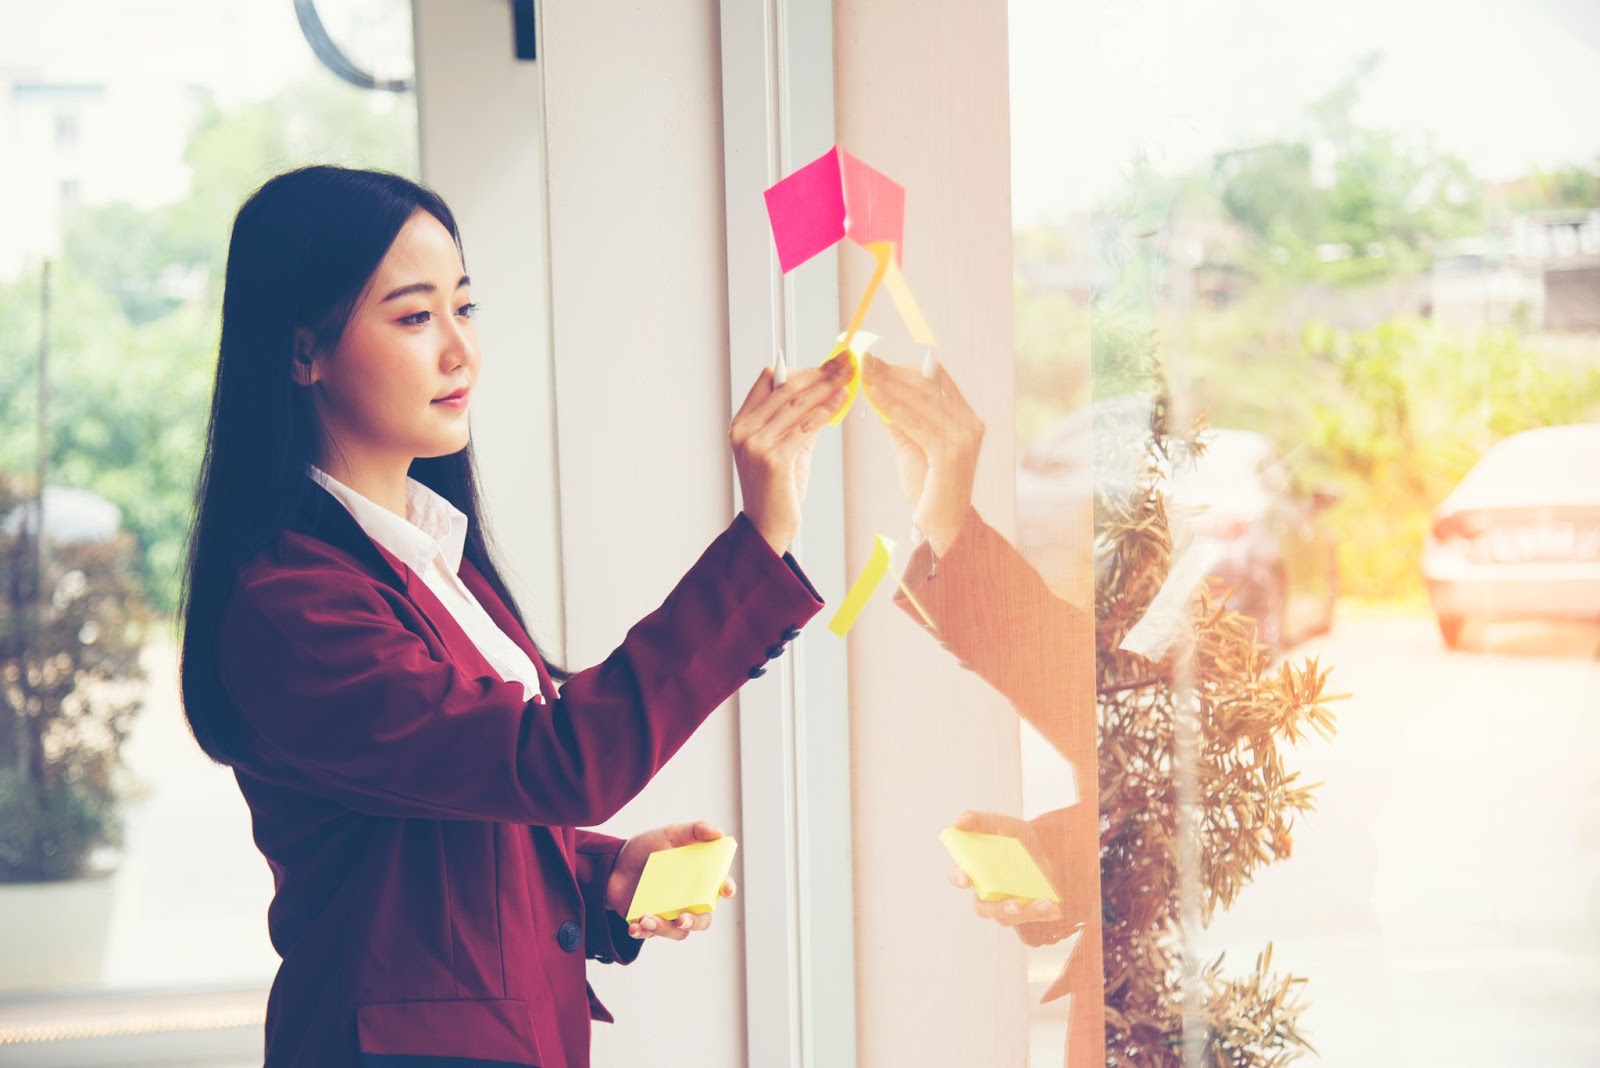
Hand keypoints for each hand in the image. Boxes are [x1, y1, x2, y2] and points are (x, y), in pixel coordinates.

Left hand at [606, 820, 737, 941]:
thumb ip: (694, 830)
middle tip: (681, 919)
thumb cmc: (646, 849)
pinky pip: (650, 934)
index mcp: (697, 879)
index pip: (718, 887)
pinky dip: (643, 932)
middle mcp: (687, 900)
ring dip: (664, 929)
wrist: (613, 864)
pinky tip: (635, 925)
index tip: (725, 889)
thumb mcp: (669, 833)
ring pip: (677, 932)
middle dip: (694, 922)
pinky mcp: (649, 923)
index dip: (727, 889)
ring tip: (646, 918)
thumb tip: (719, 832)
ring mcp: (669, 914)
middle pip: (702, 919)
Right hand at [730, 352, 853, 554]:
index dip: (800, 369)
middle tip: (844, 362)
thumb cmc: (778, 489)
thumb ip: (797, 422)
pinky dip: (826, 411)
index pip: (768, 383)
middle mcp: (744, 432)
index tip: (826, 361)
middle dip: (818, 373)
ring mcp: (756, 445)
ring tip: (848, 375)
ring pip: (797, 406)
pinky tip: (841, 400)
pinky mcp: (774, 460)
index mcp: (740, 425)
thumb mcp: (785, 449)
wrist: (768, 527)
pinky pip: (805, 427)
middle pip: (785, 390)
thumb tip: (825, 392)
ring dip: (826, 387)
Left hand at [859, 354, 982, 554]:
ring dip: (889, 385)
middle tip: (866, 359)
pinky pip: (916, 423)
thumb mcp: (912, 445)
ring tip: (865, 373)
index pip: (937, 381)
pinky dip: (893, 408)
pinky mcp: (951, 453)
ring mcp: (964, 438)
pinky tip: (875, 396)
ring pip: (920, 402)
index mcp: (967, 418)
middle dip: (893, 371)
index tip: (878, 360)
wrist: (944, 525)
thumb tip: (877, 390)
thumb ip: (899, 419)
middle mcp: (971, 424)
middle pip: (927, 387)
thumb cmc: (928, 487)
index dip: (906, 368)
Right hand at [947, 810, 1064, 927]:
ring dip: (1026, 913)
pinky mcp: (1023, 909)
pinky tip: (1055, 910)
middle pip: (982, 908)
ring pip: (1007, 917)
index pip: (958, 877)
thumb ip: (979, 820)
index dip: (959, 879)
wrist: (1040, 846)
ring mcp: (1003, 902)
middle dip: (998, 908)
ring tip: (1045, 903)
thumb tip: (958, 821)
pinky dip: (1043, 914)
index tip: (968, 879)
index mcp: (973, 869)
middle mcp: (985, 890)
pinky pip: (1030, 917)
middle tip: (1015, 905)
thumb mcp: (999, 823)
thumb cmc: (1012, 835)